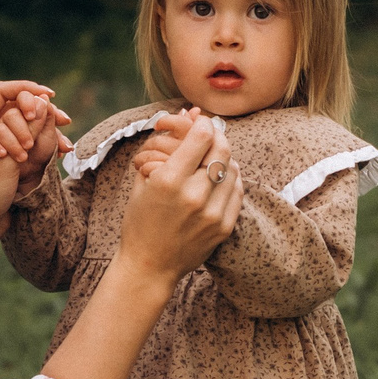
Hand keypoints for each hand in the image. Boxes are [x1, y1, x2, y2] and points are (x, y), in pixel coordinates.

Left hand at [0, 80, 62, 239]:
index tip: (50, 95)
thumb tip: (45, 103)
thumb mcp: (9, 159)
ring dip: (45, 131)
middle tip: (62, 123)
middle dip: (40, 114)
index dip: (25, 89)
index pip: (1, 92)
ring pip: (25, 124)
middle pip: (16, 107)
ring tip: (64, 145)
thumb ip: (27, 129)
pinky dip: (42, 143)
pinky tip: (61, 150)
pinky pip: (27, 139)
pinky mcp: (6, 154)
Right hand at [114, 112, 241, 282]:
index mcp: (168, 181)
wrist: (149, 266)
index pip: (202, 137)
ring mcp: (212, 213)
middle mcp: (194, 196)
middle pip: (222, 149)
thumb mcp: (143, 179)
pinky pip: (238, 190)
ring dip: (224, 158)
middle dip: (217, 136)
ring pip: (233, 168)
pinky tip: (217, 179)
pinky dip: (230, 179)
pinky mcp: (224, 227)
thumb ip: (166, 145)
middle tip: (209, 136)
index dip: (203, 124)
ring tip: (210, 159)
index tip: (199, 124)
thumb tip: (188, 112)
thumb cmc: (139, 221)